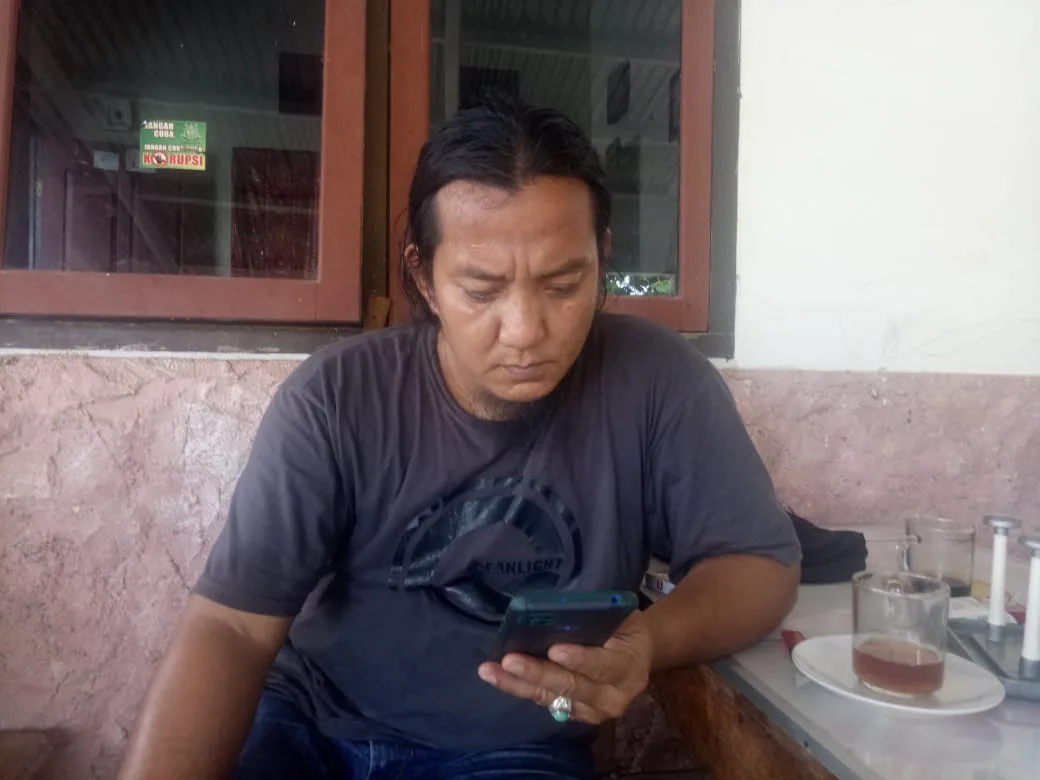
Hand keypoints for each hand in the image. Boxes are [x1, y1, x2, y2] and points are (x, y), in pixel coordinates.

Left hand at [477, 611, 654, 724]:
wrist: (639, 656)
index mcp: (629, 668)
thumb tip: (559, 609)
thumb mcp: (621, 617)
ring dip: (518, 684)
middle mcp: (613, 697)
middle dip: (537, 673)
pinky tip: (499, 678)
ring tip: (490, 671)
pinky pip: (547, 702)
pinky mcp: (578, 716)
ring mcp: (595, 711)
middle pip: (571, 687)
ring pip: (552, 698)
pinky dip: (522, 688)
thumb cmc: (625, 628)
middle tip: (509, 661)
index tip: (554, 650)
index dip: (579, 660)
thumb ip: (597, 619)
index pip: (602, 666)